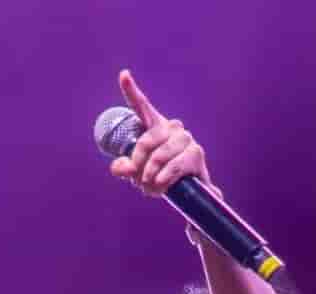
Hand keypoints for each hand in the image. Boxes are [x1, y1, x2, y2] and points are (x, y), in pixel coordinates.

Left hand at [108, 69, 213, 197]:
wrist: (191, 196)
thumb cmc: (163, 179)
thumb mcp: (140, 174)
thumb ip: (126, 168)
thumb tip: (120, 168)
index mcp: (155, 127)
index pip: (142, 107)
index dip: (131, 91)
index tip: (123, 75)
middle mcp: (172, 128)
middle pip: (145, 141)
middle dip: (138, 165)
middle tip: (139, 182)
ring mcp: (186, 139)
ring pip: (159, 156)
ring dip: (150, 176)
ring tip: (150, 188)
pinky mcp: (196, 154)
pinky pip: (173, 167)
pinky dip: (164, 179)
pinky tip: (161, 186)